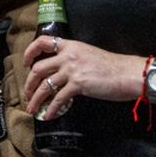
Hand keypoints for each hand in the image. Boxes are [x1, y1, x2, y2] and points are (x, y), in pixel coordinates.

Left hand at [21, 34, 141, 118]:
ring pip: (45, 85)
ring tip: (32, 108)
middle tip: (27, 93)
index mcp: (71, 46)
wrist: (128, 73)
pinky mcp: (78, 84)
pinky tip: (48, 115)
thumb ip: (73, 59)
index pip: (43, 41)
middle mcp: (68, 56)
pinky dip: (51, 109)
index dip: (30, 52)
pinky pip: (58, 98)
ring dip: (35, 99)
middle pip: (38, 68)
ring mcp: (72, 70)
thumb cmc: (113, 67)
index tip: (26, 63)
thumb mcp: (89, 55)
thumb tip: (61, 71)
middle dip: (29, 84)